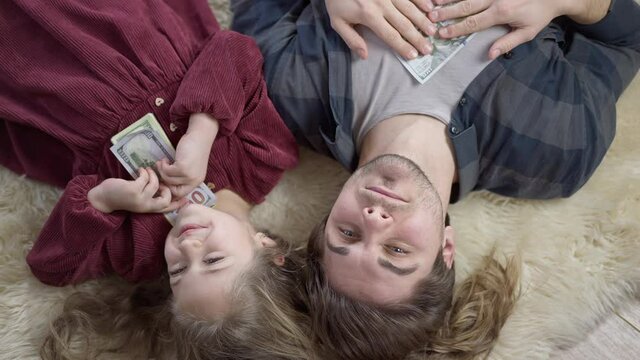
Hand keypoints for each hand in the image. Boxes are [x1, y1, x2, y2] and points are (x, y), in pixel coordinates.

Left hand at [88, 168, 185, 212]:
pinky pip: (146, 178)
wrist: (103, 197)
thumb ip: (149, 196)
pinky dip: (144, 172)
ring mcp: (139, 199)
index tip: (187, 199)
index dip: (178, 204)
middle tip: (161, 180)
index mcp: (148, 209)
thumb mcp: (138, 199)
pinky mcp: (133, 190)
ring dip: (153, 174)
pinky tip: (139, 170)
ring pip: (156, 184)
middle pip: (166, 199)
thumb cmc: (121, 196)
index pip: (167, 208)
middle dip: (166, 188)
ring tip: (147, 170)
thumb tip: (163, 186)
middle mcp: (145, 206)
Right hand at [156, 113, 217, 197]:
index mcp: (196, 182)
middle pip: (173, 189)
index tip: (162, 181)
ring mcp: (189, 175)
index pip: (180, 194)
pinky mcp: (183, 168)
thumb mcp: (189, 167)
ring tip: (162, 162)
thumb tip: (164, 183)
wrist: (199, 136)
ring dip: (162, 170)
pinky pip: (167, 171)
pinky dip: (163, 165)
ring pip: (168, 179)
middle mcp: (194, 181)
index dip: (169, 189)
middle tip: (160, 171)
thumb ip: (181, 176)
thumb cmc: (193, 150)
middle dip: (164, 180)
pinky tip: (165, 159)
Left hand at [326, 0, 438, 58]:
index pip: (390, 35)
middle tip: (428, 49)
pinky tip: (430, 7)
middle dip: (417, 38)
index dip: (402, 46)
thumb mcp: (337, 22)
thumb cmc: (337, 0)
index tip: (413, 56)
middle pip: (404, 24)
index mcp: (369, 16)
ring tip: (432, 31)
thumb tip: (364, 56)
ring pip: (410, 8)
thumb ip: (351, 39)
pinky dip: (421, 0)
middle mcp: (382, 4)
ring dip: (422, 20)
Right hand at [429, 0, 563, 58]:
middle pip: (466, 6)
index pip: (474, 22)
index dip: (457, 28)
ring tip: (433, 3)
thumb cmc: (539, 14)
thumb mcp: (527, 33)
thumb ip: (507, 43)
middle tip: (430, 17)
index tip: (442, 33)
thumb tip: (489, 55)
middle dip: (447, 12)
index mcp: (502, 12)